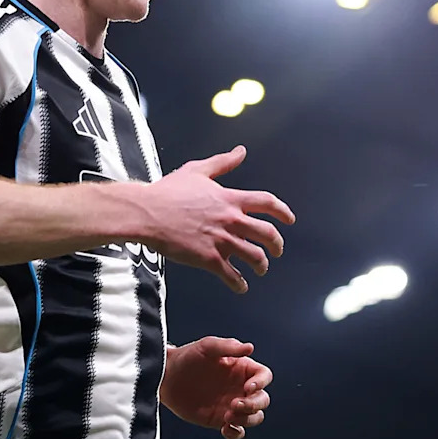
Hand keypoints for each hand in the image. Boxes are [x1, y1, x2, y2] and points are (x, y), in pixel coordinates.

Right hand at [143, 145, 294, 291]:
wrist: (147, 213)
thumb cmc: (168, 191)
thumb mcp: (198, 170)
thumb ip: (223, 163)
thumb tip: (241, 151)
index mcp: (230, 199)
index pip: (267, 203)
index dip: (283, 211)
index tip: (289, 220)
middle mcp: (231, 220)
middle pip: (267, 233)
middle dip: (277, 244)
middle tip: (278, 250)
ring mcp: (221, 240)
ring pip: (254, 257)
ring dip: (262, 265)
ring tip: (261, 269)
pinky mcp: (208, 259)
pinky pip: (232, 275)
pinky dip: (240, 283)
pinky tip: (241, 287)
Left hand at [160, 337, 272, 438]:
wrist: (167, 377)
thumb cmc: (187, 357)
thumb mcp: (207, 346)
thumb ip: (229, 346)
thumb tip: (250, 347)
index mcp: (242, 368)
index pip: (264, 376)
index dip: (261, 383)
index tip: (248, 388)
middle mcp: (240, 387)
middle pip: (263, 399)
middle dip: (254, 404)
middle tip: (234, 404)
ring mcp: (231, 404)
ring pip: (254, 417)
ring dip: (247, 419)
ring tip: (228, 416)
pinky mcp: (220, 419)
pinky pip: (237, 431)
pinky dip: (236, 433)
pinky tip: (225, 428)